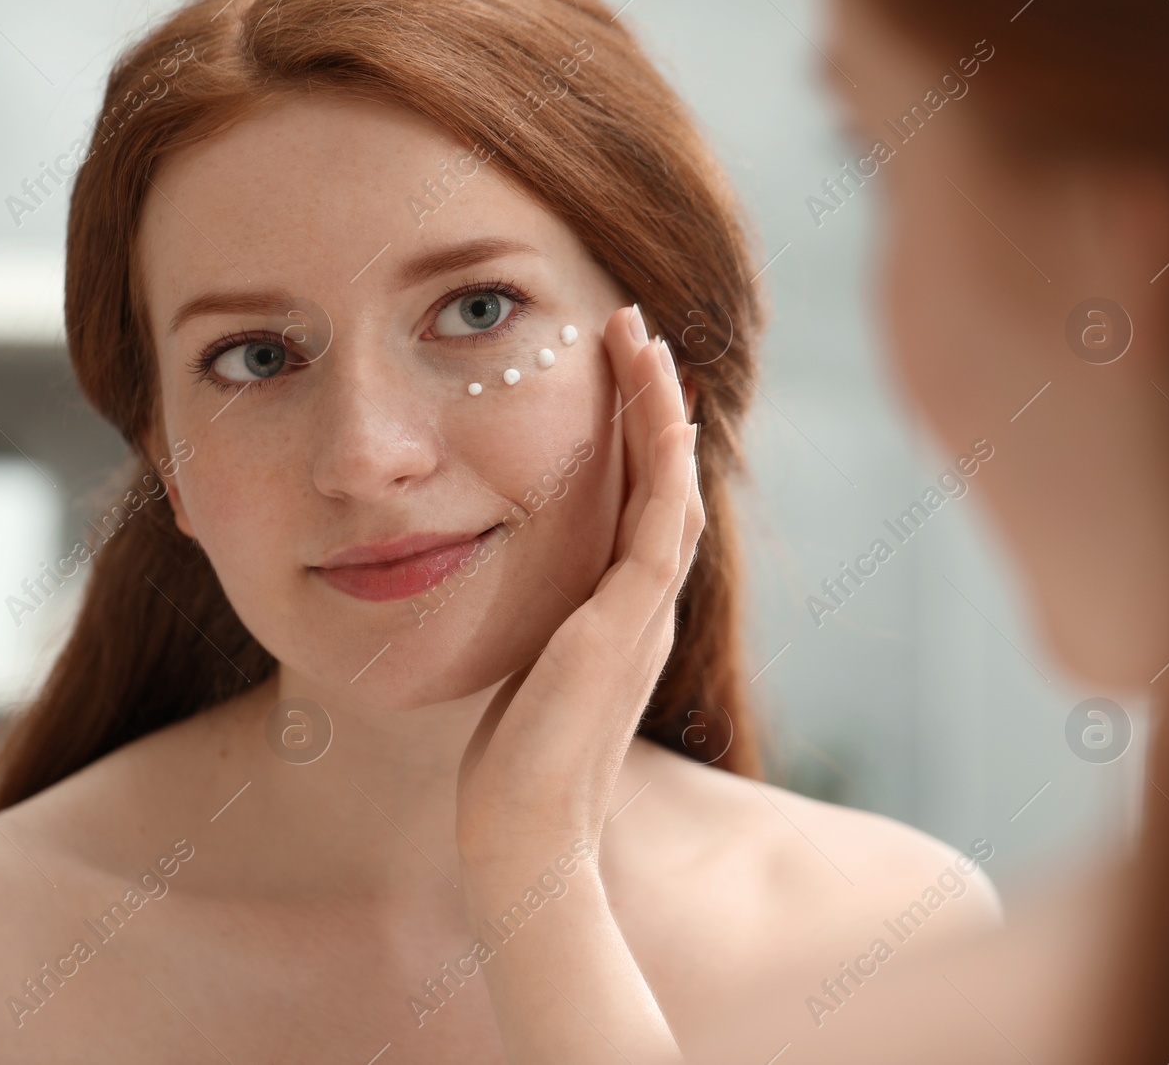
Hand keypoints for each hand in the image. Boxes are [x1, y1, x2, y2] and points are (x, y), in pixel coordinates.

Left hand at [455, 304, 703, 872]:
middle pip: (663, 482)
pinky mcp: (628, 623)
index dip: (634, 437)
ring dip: (660, 410)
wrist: (525, 839)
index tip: (614, 374)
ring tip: (643, 340)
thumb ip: (531, 630)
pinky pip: (662, 522)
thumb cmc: (512, 771)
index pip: (639, 506)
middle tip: (634, 330)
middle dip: (650, 403)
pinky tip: (661, 406)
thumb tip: (498, 598)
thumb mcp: (522, 675)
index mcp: (620, 616)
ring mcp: (643, 614)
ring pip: (671, 487)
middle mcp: (644, 607)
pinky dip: (666, 462)